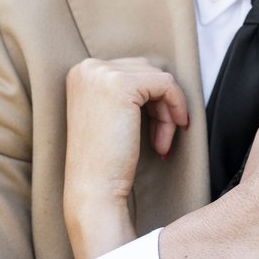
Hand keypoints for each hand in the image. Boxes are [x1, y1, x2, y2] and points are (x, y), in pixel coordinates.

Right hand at [64, 58, 189, 258]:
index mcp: (81, 73)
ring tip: (162, 143)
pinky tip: (167, 139)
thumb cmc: (105, 161)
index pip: (133, 71)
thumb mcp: (109, 114)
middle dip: (160, 106)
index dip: (151, 101)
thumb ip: (126, 91)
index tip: (157, 131)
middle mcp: (87, 68)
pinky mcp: (120, 85)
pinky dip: (176, 108)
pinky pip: (167, 84)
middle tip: (162, 140)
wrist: (92, 190)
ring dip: (167, 112)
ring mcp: (101, 74)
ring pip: (158, 79)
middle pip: (147, 72)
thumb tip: (163, 77)